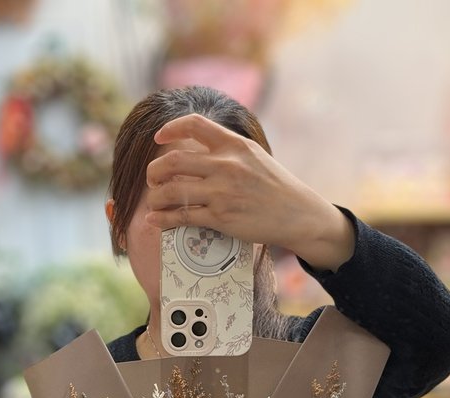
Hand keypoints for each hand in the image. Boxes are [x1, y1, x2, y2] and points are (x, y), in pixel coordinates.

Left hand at [144, 114, 354, 270]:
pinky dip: (163, 219)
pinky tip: (154, 220)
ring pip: (172, 191)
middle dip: (155, 171)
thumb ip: (227, 149)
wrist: (296, 213)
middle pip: (173, 161)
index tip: (158, 138)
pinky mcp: (221, 217)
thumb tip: (198, 148)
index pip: (193, 125)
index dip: (170, 129)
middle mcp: (226, 165)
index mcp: (233, 144)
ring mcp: (222, 192)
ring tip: (153, 202)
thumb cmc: (274, 185)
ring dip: (155, 197)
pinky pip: (182, 216)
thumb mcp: (254, 155)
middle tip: (153, 179)